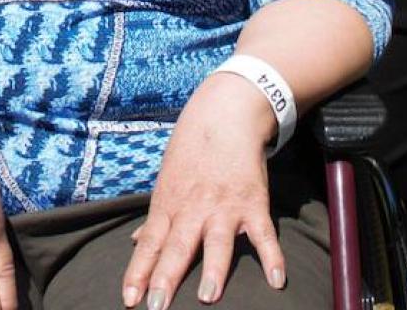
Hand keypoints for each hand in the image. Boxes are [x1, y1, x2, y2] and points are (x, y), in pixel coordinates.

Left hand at [123, 75, 286, 306]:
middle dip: (166, 278)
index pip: (150, 245)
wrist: (224, 116)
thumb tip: (136, 242)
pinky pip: (263, 235)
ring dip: (213, 269)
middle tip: (157, 307)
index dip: (138, 272)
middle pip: (177, 247)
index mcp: (169, 206)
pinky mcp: (253, 203)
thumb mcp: (166, 183)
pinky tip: (277, 280)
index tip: (128, 299)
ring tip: (208, 297)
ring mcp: (224, 207)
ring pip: (217, 242)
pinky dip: (272, 256)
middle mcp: (193, 210)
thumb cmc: (191, 152)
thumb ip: (155, 219)